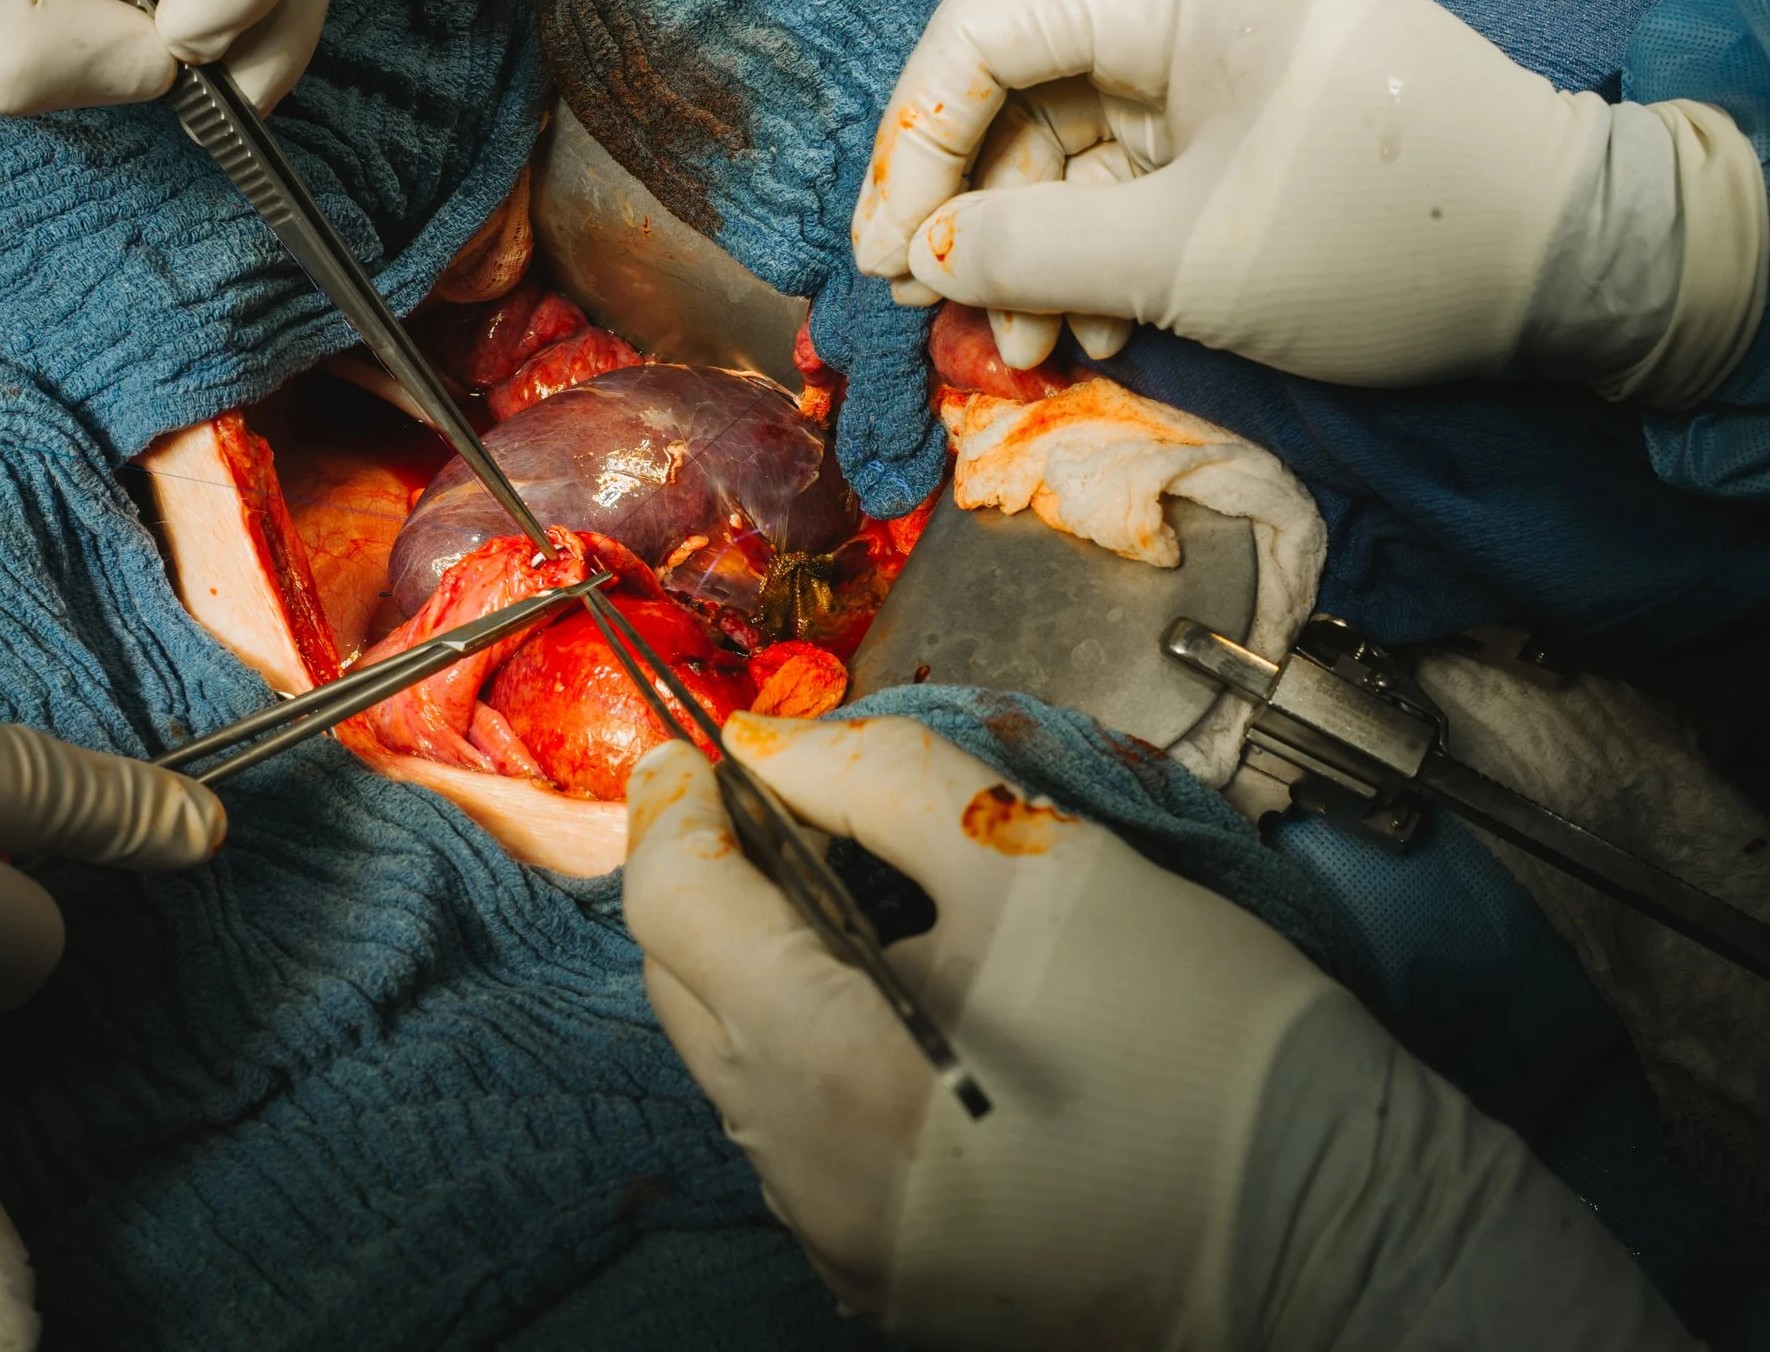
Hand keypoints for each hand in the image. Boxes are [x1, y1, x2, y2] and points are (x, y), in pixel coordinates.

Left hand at [622, 714, 1685, 1348]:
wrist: (1343, 1238)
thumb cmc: (1206, 1045)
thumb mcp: (1043, 865)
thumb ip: (880, 781)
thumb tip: (770, 741)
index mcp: (824, 1076)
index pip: (673, 906)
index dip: (680, 805)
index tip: (706, 744)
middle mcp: (803, 1180)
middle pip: (686, 988)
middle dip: (712, 879)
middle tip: (772, 797)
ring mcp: (841, 1244)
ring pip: (737, 1065)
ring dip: (760, 963)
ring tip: (840, 887)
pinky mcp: (891, 1274)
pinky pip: (800, 1134)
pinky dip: (810, 1046)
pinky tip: (890, 995)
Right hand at [849, 0, 1764, 404]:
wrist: (1576, 272)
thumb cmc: (1384, 241)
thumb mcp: (1186, 258)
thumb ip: (1030, 253)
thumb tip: (919, 259)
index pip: (987, 31)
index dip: (914, 140)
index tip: (887, 253)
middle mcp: (1194, 12)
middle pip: (1020, 95)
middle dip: (977, 216)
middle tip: (947, 319)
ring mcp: (1224, 74)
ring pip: (1071, 152)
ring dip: (1036, 255)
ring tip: (1038, 351)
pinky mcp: (1249, 134)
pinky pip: (1133, 184)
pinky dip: (1101, 258)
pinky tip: (1102, 328)